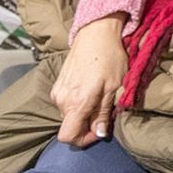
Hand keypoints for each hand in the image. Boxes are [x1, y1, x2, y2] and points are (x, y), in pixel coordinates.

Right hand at [52, 14, 128, 145]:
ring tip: (101, 96)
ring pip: (69, 114)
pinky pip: (66, 102)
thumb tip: (100, 133)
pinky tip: (92, 88)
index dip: (84, 139)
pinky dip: (79, 102)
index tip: (100, 130)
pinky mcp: (58, 84)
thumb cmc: (109, 57)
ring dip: (84, 112)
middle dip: (88, 123)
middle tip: (107, 109)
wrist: (96, 33)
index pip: (68, 137)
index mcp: (76, 103)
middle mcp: (61, 100)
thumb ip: (104, 112)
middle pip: (70, 125)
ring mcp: (57, 91)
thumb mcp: (115, 87)